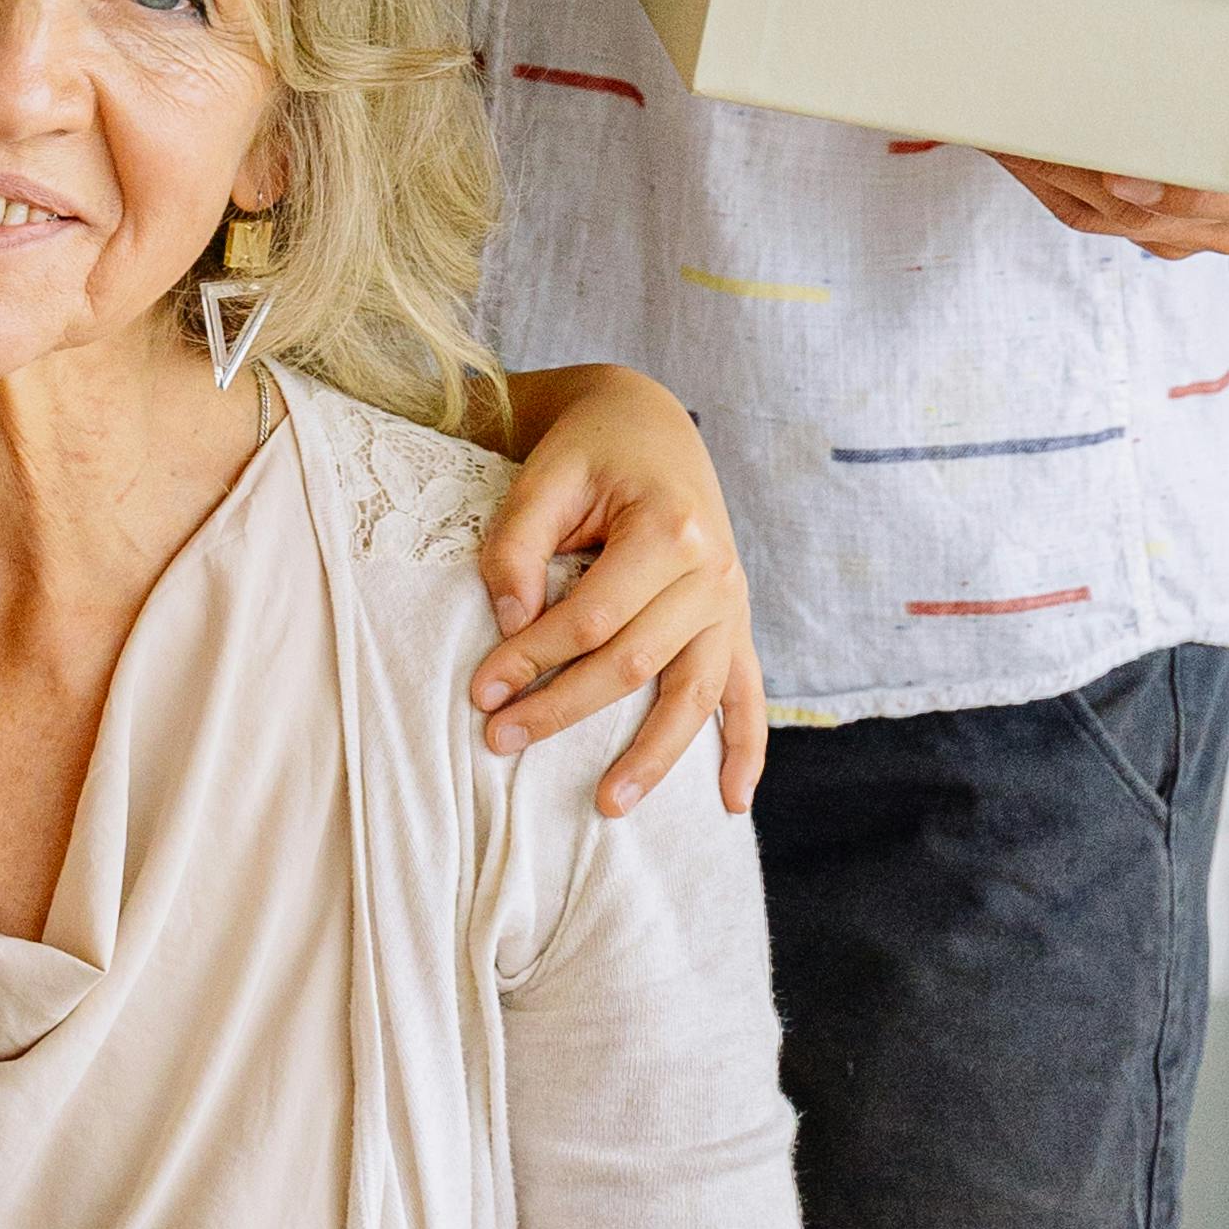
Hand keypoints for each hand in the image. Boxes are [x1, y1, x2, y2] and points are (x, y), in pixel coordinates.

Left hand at [470, 365, 766, 816]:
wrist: (648, 422)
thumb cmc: (589, 450)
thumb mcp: (543, 476)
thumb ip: (519, 546)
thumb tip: (513, 623)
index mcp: (668, 528)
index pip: (592, 618)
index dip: (532, 657)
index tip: (480, 691)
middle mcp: (712, 572)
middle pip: (634, 664)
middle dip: (563, 710)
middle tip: (499, 742)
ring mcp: (730, 602)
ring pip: (693, 695)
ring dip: (653, 757)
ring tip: (607, 806)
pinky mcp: (735, 621)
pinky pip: (747, 693)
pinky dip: (746, 749)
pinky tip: (733, 802)